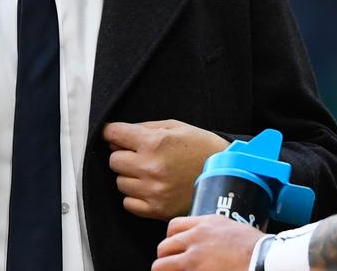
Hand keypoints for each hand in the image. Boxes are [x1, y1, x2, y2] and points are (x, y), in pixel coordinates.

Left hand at [103, 119, 228, 219]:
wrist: (225, 175)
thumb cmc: (201, 148)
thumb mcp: (175, 127)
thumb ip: (143, 128)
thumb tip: (114, 134)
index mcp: (155, 143)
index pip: (114, 134)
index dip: (111, 132)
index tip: (112, 133)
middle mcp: (151, 167)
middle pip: (114, 160)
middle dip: (123, 154)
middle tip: (140, 154)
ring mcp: (153, 190)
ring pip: (120, 182)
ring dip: (130, 176)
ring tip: (150, 171)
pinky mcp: (156, 209)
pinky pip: (128, 203)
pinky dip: (135, 195)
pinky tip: (150, 187)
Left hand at [154, 215, 263, 270]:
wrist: (265, 259)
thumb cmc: (257, 248)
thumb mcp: (232, 229)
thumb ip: (215, 233)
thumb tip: (211, 244)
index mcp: (206, 223)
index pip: (173, 226)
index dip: (173, 240)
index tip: (177, 248)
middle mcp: (196, 237)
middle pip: (164, 247)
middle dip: (166, 258)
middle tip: (174, 266)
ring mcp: (193, 257)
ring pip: (160, 266)